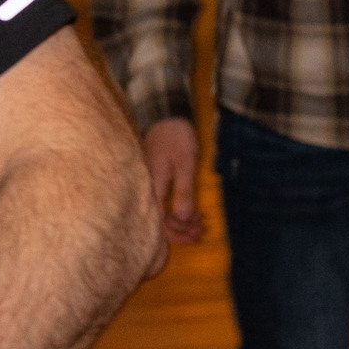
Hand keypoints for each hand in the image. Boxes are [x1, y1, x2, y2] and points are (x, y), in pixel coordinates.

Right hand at [142, 115, 203, 242]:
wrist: (165, 114)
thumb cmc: (175, 137)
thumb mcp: (184, 163)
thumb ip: (183, 191)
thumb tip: (181, 218)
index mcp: (153, 187)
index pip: (160, 221)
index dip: (177, 233)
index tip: (195, 235)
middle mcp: (147, 189)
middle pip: (159, 219)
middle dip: (181, 228)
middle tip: (201, 228)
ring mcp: (150, 183)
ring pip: (161, 210)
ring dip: (180, 219)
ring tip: (198, 219)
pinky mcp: (154, 179)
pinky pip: (162, 201)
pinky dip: (176, 208)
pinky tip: (188, 207)